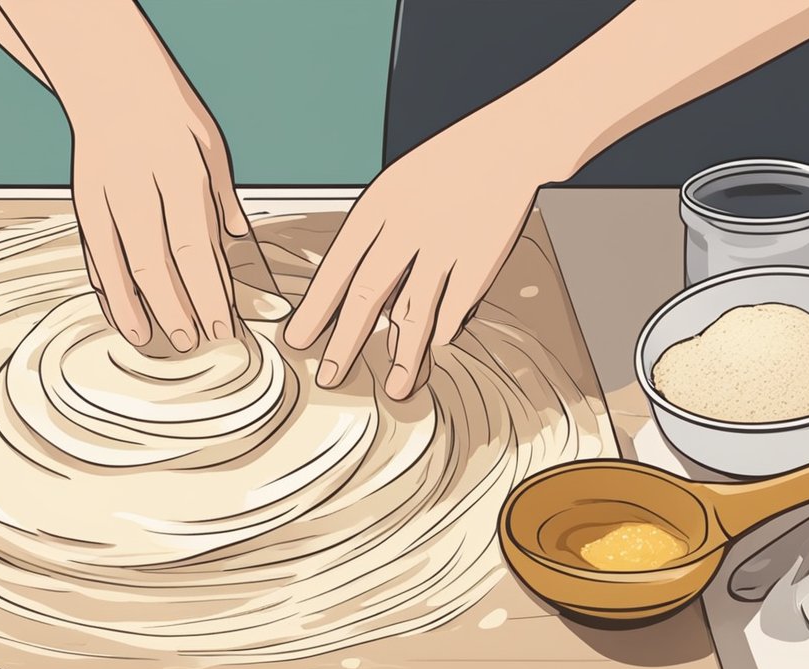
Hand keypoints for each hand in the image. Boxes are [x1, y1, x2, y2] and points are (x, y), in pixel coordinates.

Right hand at [70, 80, 250, 352]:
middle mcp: (136, 184)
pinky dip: (105, 286)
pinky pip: (93, 252)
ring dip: (133, 307)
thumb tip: (236, 247)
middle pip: (154, 262)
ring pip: (116, 263)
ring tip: (150, 338)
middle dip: (174, 308)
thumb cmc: (168, 112)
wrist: (109, 75)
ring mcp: (103, 193)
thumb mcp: (210, 146)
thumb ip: (221, 201)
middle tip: (190, 340)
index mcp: (179, 170)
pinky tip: (120, 311)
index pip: (195, 246)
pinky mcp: (81, 200)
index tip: (221, 324)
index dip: (207, 292)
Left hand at [283, 100, 576, 399]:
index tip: (298, 338)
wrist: (510, 141)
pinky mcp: (482, 260)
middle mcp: (407, 226)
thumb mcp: (396, 188)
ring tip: (393, 387)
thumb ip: (376, 238)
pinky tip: (435, 347)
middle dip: (344, 341)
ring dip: (401, 356)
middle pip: (367, 294)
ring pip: (415, 312)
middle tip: (329, 375)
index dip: (315, 308)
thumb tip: (356, 292)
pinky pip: (455, 307)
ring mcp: (446, 245)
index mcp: (379, 205)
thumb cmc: (449, 165)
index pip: (336, 267)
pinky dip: (443, 330)